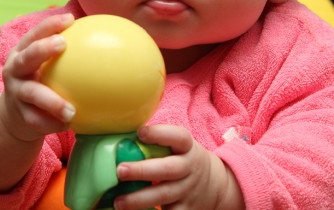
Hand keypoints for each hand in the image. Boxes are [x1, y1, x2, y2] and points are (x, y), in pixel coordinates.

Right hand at [0, 13, 76, 142]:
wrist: (14, 116)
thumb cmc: (42, 82)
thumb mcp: (47, 65)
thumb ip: (68, 53)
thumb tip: (107, 37)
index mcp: (23, 53)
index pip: (35, 34)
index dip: (49, 25)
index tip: (70, 20)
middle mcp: (15, 70)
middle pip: (26, 57)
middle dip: (42, 48)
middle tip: (62, 44)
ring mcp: (15, 93)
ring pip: (32, 94)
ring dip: (52, 101)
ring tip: (71, 110)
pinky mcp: (20, 116)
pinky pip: (37, 121)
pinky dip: (53, 123)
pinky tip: (70, 124)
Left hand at [113, 125, 243, 209]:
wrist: (215, 185)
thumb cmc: (184, 160)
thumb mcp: (179, 147)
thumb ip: (159, 142)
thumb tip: (123, 138)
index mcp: (187, 147)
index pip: (178, 137)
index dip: (159, 133)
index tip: (140, 133)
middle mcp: (189, 168)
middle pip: (168, 169)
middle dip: (142, 170)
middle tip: (120, 170)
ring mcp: (188, 190)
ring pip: (164, 195)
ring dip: (139, 199)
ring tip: (118, 202)